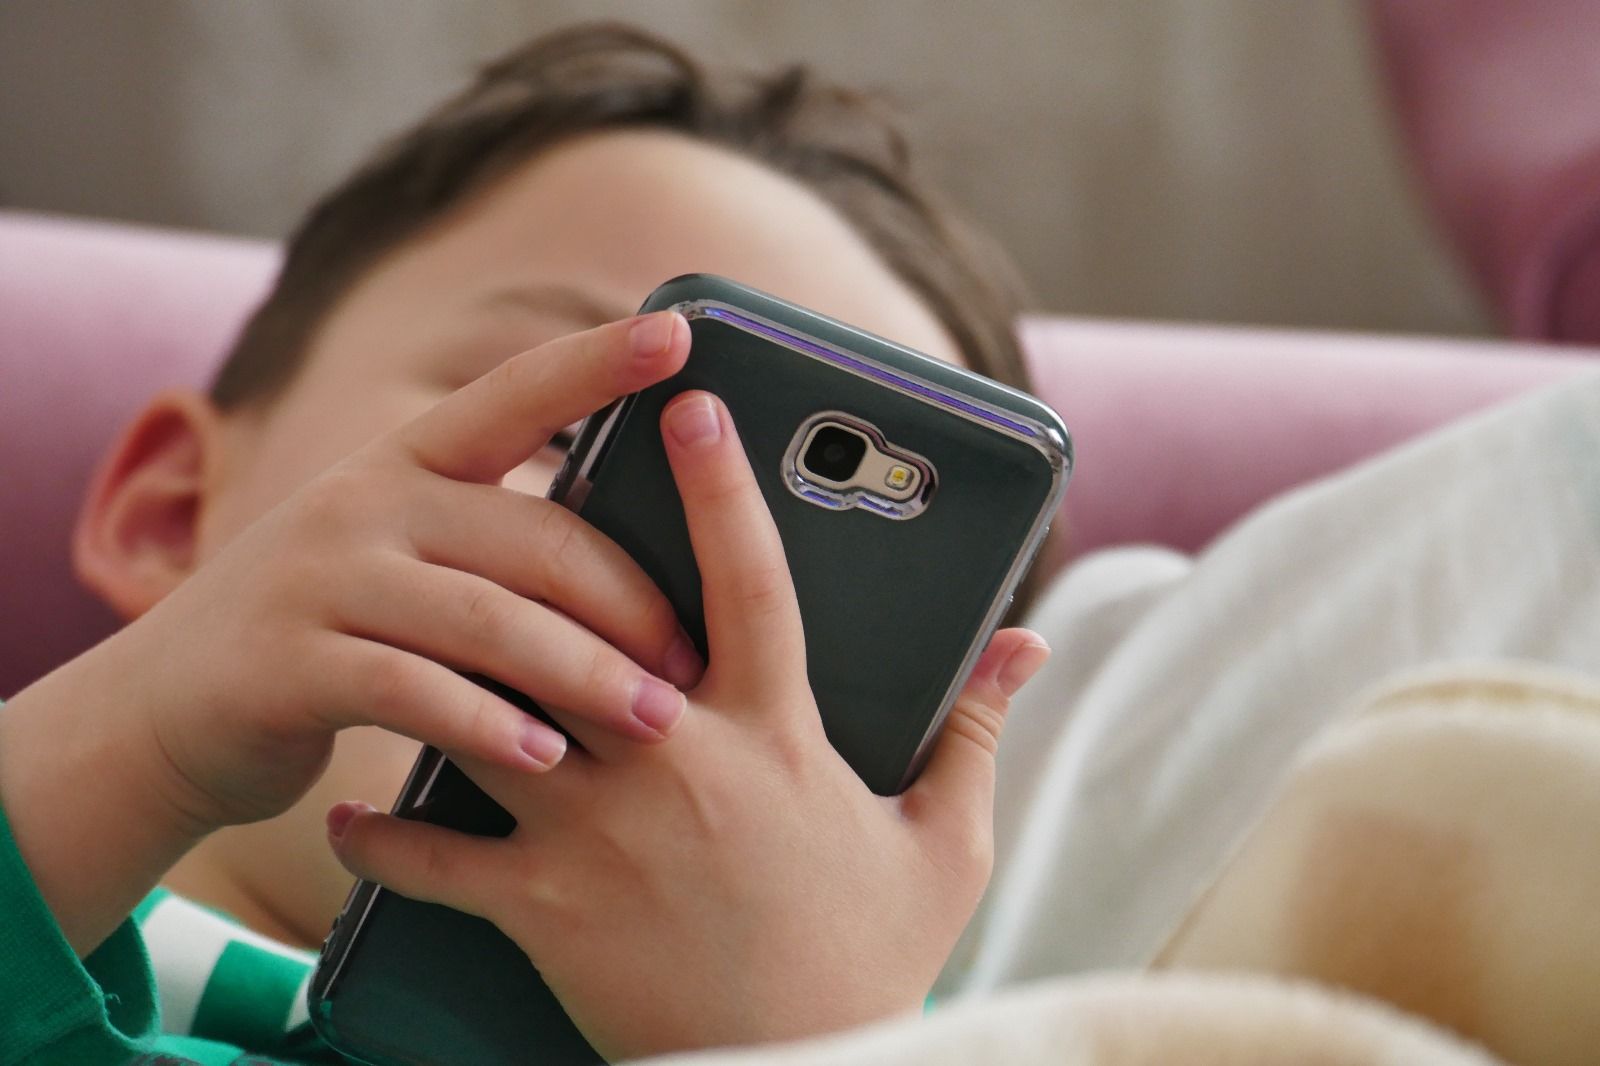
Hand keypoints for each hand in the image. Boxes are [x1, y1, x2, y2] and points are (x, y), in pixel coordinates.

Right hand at [0, 312, 699, 951]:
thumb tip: (642, 559)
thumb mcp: (399, 560)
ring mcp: (320, 578)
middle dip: (630, 602)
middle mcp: (364, 501)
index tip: (681, 332)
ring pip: (487, 620)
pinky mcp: (288, 664)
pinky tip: (545, 758)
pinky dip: (487, 725)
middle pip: (533, 538)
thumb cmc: (330, 633)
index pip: (514, 394)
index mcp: (406, 461)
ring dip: (583, 675)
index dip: (598, 361)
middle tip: (694, 662)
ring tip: (656, 719)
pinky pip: (413, 691)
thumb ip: (491, 545)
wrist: (162, 711)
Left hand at [328, 390, 1052, 1059]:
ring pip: (492, 714)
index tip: (691, 405)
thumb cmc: (870, 964)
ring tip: (413, 642)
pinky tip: (354, 812)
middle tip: (510, 504)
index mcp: (774, 735)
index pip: (750, 581)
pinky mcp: (541, 906)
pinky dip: (385, 838)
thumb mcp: (947, 847)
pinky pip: (436, 858)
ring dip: (448, 676)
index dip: (723, 485)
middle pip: (584, 625)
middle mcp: (675, 762)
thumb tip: (1026, 646)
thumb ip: (977, 733)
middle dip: (546, 558)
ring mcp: (596, 832)